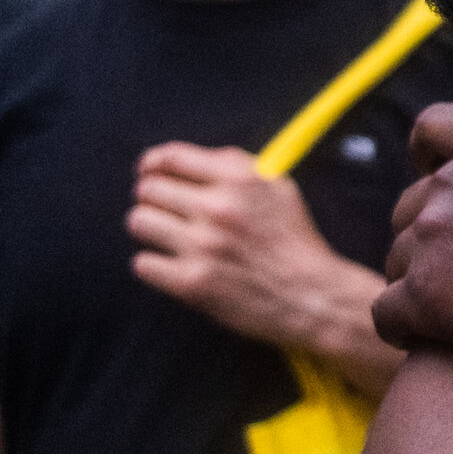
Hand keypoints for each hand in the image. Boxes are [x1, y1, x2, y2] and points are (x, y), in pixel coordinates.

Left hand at [128, 142, 378, 348]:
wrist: (312, 296)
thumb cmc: (294, 242)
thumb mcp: (278, 188)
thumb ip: (235, 166)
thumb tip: (188, 160)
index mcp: (239, 180)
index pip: (171, 157)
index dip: (153, 164)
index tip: (148, 172)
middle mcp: (218, 208)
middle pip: (148, 188)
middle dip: (153, 198)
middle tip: (166, 211)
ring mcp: (202, 246)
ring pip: (140, 222)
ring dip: (151, 228)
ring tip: (170, 238)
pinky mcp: (192, 283)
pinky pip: (143, 263)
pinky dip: (156, 265)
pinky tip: (176, 266)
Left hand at [374, 105, 452, 392]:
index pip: (431, 127)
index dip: (428, 159)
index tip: (439, 187)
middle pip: (412, 205)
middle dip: (433, 239)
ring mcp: (439, 233)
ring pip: (399, 260)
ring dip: (424, 285)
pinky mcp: (426, 293)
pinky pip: (387, 312)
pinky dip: (407, 328)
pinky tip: (439, 341)